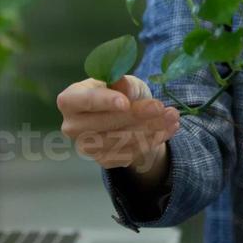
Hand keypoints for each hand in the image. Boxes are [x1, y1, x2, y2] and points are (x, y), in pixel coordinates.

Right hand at [56, 75, 179, 182]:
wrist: (131, 117)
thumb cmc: (122, 93)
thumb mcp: (126, 82)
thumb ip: (124, 84)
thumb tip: (123, 87)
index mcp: (71, 99)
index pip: (83, 101)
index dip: (104, 102)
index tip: (126, 103)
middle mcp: (72, 125)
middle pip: (103, 123)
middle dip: (136, 115)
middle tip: (160, 107)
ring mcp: (85, 146)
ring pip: (119, 141)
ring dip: (150, 129)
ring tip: (172, 116)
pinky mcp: (102, 160)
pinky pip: (129, 154)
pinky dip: (152, 141)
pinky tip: (167, 129)